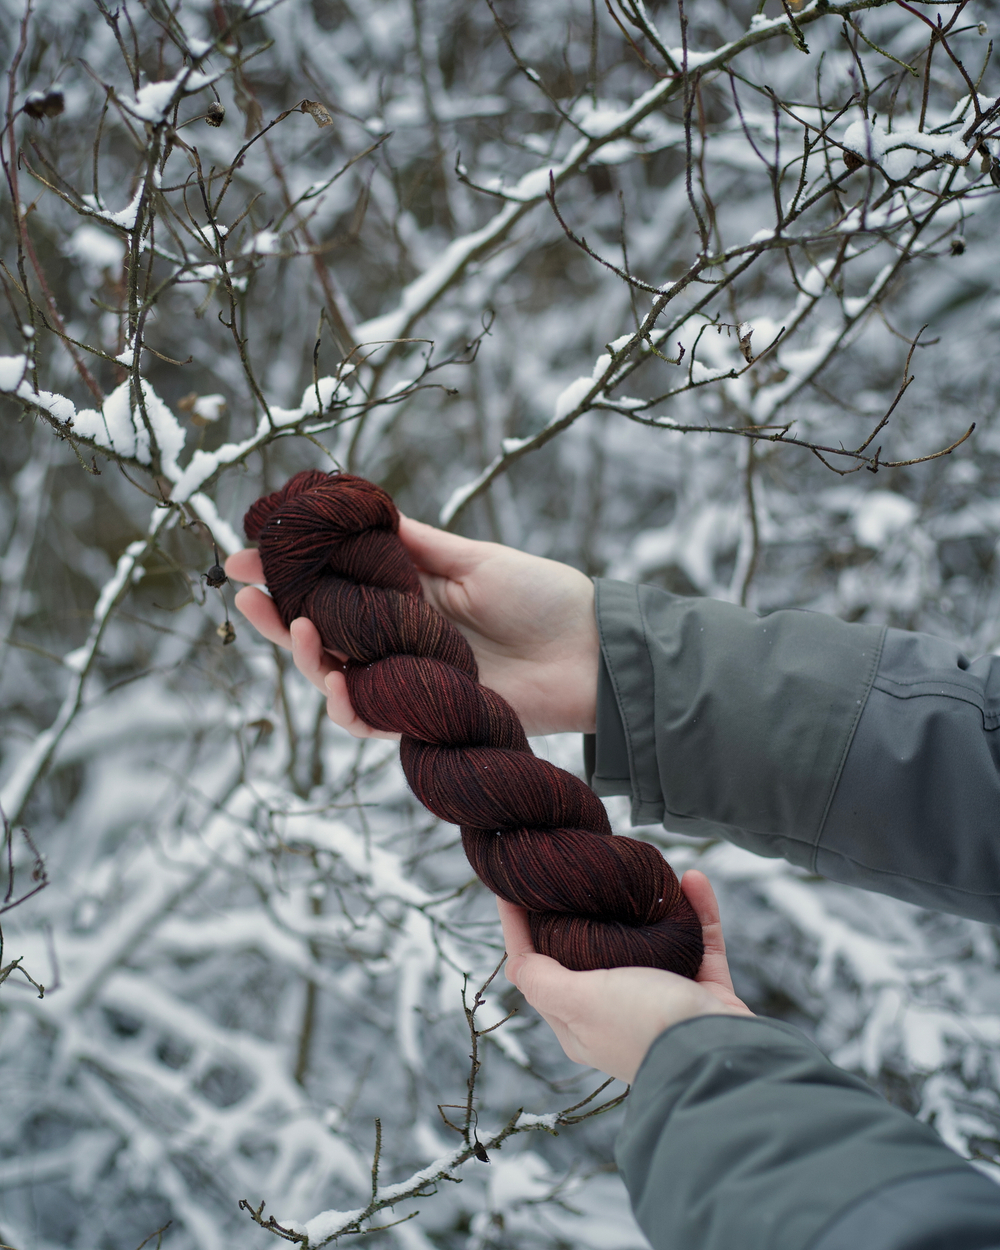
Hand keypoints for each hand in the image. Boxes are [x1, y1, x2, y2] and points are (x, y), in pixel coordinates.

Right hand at [226, 517, 598, 737]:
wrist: (592, 653)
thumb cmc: (542, 597)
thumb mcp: (474, 559)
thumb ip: (415, 546)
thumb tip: (359, 512)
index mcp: (405, 597)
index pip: (333, 586)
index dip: (287, 573)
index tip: (245, 552)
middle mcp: (397, 640)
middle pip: (320, 634)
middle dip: (276, 615)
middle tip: (246, 593)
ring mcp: (408, 680)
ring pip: (335, 677)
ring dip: (305, 658)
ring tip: (298, 627)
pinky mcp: (425, 716)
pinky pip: (371, 719)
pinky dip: (347, 705)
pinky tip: (337, 682)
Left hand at [499, 870, 751, 1083]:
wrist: (722, 1056)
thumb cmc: (644, 1026)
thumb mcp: (580, 1002)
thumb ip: (545, 982)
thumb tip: (517, 964)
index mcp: (579, 1021)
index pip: (536, 969)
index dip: (518, 928)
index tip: (509, 885)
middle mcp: (617, 1011)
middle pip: (592, 950)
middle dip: (585, 910)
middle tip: (575, 868)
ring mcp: (663, 1001)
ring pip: (650, 940)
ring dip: (649, 905)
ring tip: (642, 871)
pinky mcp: (704, 992)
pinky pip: (699, 940)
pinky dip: (697, 910)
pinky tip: (693, 880)